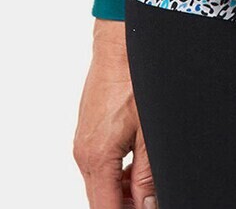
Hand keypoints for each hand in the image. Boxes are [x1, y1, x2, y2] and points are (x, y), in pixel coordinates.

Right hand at [73, 18, 156, 208]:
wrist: (120, 42)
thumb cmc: (135, 78)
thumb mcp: (150, 132)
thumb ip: (147, 176)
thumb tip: (146, 206)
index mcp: (96, 158)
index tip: (146, 208)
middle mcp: (83, 153)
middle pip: (101, 199)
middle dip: (126, 204)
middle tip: (152, 195)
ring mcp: (84, 140)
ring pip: (102, 182)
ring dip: (124, 188)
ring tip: (150, 180)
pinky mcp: (89, 129)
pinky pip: (101, 162)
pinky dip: (119, 170)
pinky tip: (140, 160)